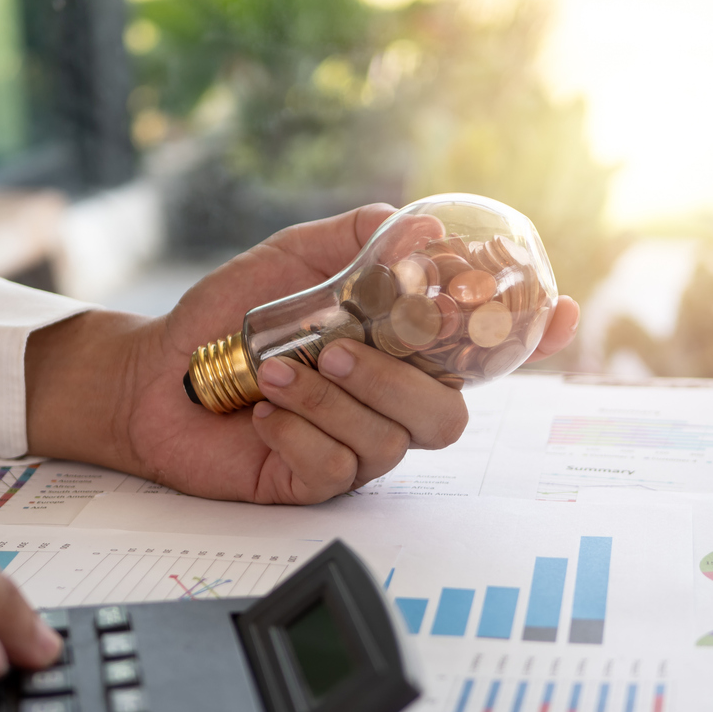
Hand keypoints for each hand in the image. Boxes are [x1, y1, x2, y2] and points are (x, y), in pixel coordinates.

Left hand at [25, 204, 579, 503]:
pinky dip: (296, 431)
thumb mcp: (290, 260)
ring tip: (270, 370)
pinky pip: (336, 469)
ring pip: (389, 442)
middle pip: (449, 416)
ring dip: (327, 400)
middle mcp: (386, 404)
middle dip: (395, 381)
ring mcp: (355, 449)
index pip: (481, 355)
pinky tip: (261, 412)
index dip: (530, 341)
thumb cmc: (226, 319)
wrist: (155, 373)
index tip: (557, 313)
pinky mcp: (315, 483)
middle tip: (333, 350)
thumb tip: (423, 227)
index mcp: (396, 351)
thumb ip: (355, 241)